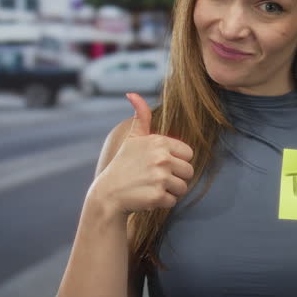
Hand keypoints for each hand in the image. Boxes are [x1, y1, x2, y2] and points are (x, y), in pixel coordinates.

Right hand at [89, 93, 193, 215]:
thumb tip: (133, 94)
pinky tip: (147, 197)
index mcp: (160, 142)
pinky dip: (162, 203)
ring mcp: (160, 177)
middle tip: (155, 178)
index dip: (176, 161)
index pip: (188, 154)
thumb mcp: (132, 138)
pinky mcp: (157, 196)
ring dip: (170, 191)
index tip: (159, 164)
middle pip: (189, 172)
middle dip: (175, 178)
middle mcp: (161, 158)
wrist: (108, 194)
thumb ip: (140, 117)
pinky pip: (173, 201)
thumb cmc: (123, 164)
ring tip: (151, 186)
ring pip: (183, 188)